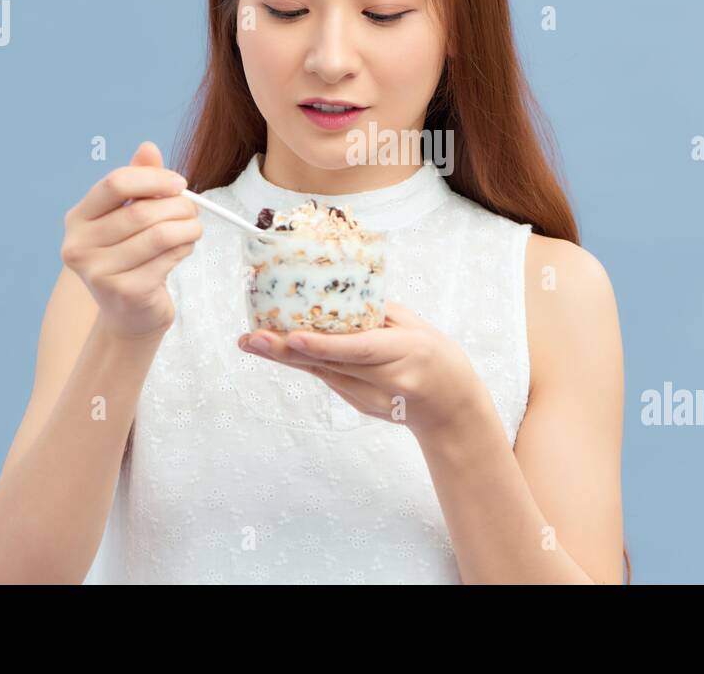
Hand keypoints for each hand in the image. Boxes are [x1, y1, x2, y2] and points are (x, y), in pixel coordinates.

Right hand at [60, 141, 201, 340]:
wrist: (129, 314)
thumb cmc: (132, 256)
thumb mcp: (129, 216)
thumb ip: (138, 182)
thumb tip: (149, 147)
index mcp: (78, 219)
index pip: (115, 184)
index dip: (153, 179)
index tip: (179, 183)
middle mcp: (79, 246)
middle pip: (142, 212)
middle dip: (178, 206)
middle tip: (194, 209)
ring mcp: (99, 272)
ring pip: (159, 235)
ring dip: (187, 228)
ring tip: (193, 229)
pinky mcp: (125, 292)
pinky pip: (167, 259)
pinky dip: (184, 249)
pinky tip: (184, 249)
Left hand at [237, 300, 492, 439]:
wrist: (451, 407)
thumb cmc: (436, 355)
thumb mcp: (414, 327)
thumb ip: (375, 315)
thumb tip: (333, 296)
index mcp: (404, 354)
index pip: (359, 351)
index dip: (324, 346)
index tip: (293, 338)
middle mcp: (385, 381)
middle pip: (330, 365)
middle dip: (287, 351)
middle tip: (252, 339)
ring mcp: (371, 399)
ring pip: (322, 374)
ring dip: (286, 357)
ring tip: (254, 341)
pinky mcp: (360, 405)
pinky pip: (330, 378)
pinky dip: (308, 363)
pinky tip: (282, 351)